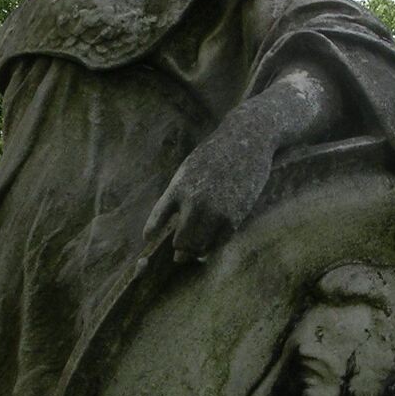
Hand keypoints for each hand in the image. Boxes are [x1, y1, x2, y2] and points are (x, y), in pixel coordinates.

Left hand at [143, 109, 274, 262]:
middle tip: (179, 255)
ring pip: (200, 246)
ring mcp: (215, 211)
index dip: (151, 232)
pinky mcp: (235, 217)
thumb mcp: (189, 169)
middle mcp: (194, 202)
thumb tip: (176, 220)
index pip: (157, 218)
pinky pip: (220, 242)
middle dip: (180, 250)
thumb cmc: (216, 154)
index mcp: (178, 188)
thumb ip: (180, 193)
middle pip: (181, 241)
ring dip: (197, 252)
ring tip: (196, 254)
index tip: (148, 239)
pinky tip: (212, 245)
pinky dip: (215, 246)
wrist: (246, 140)